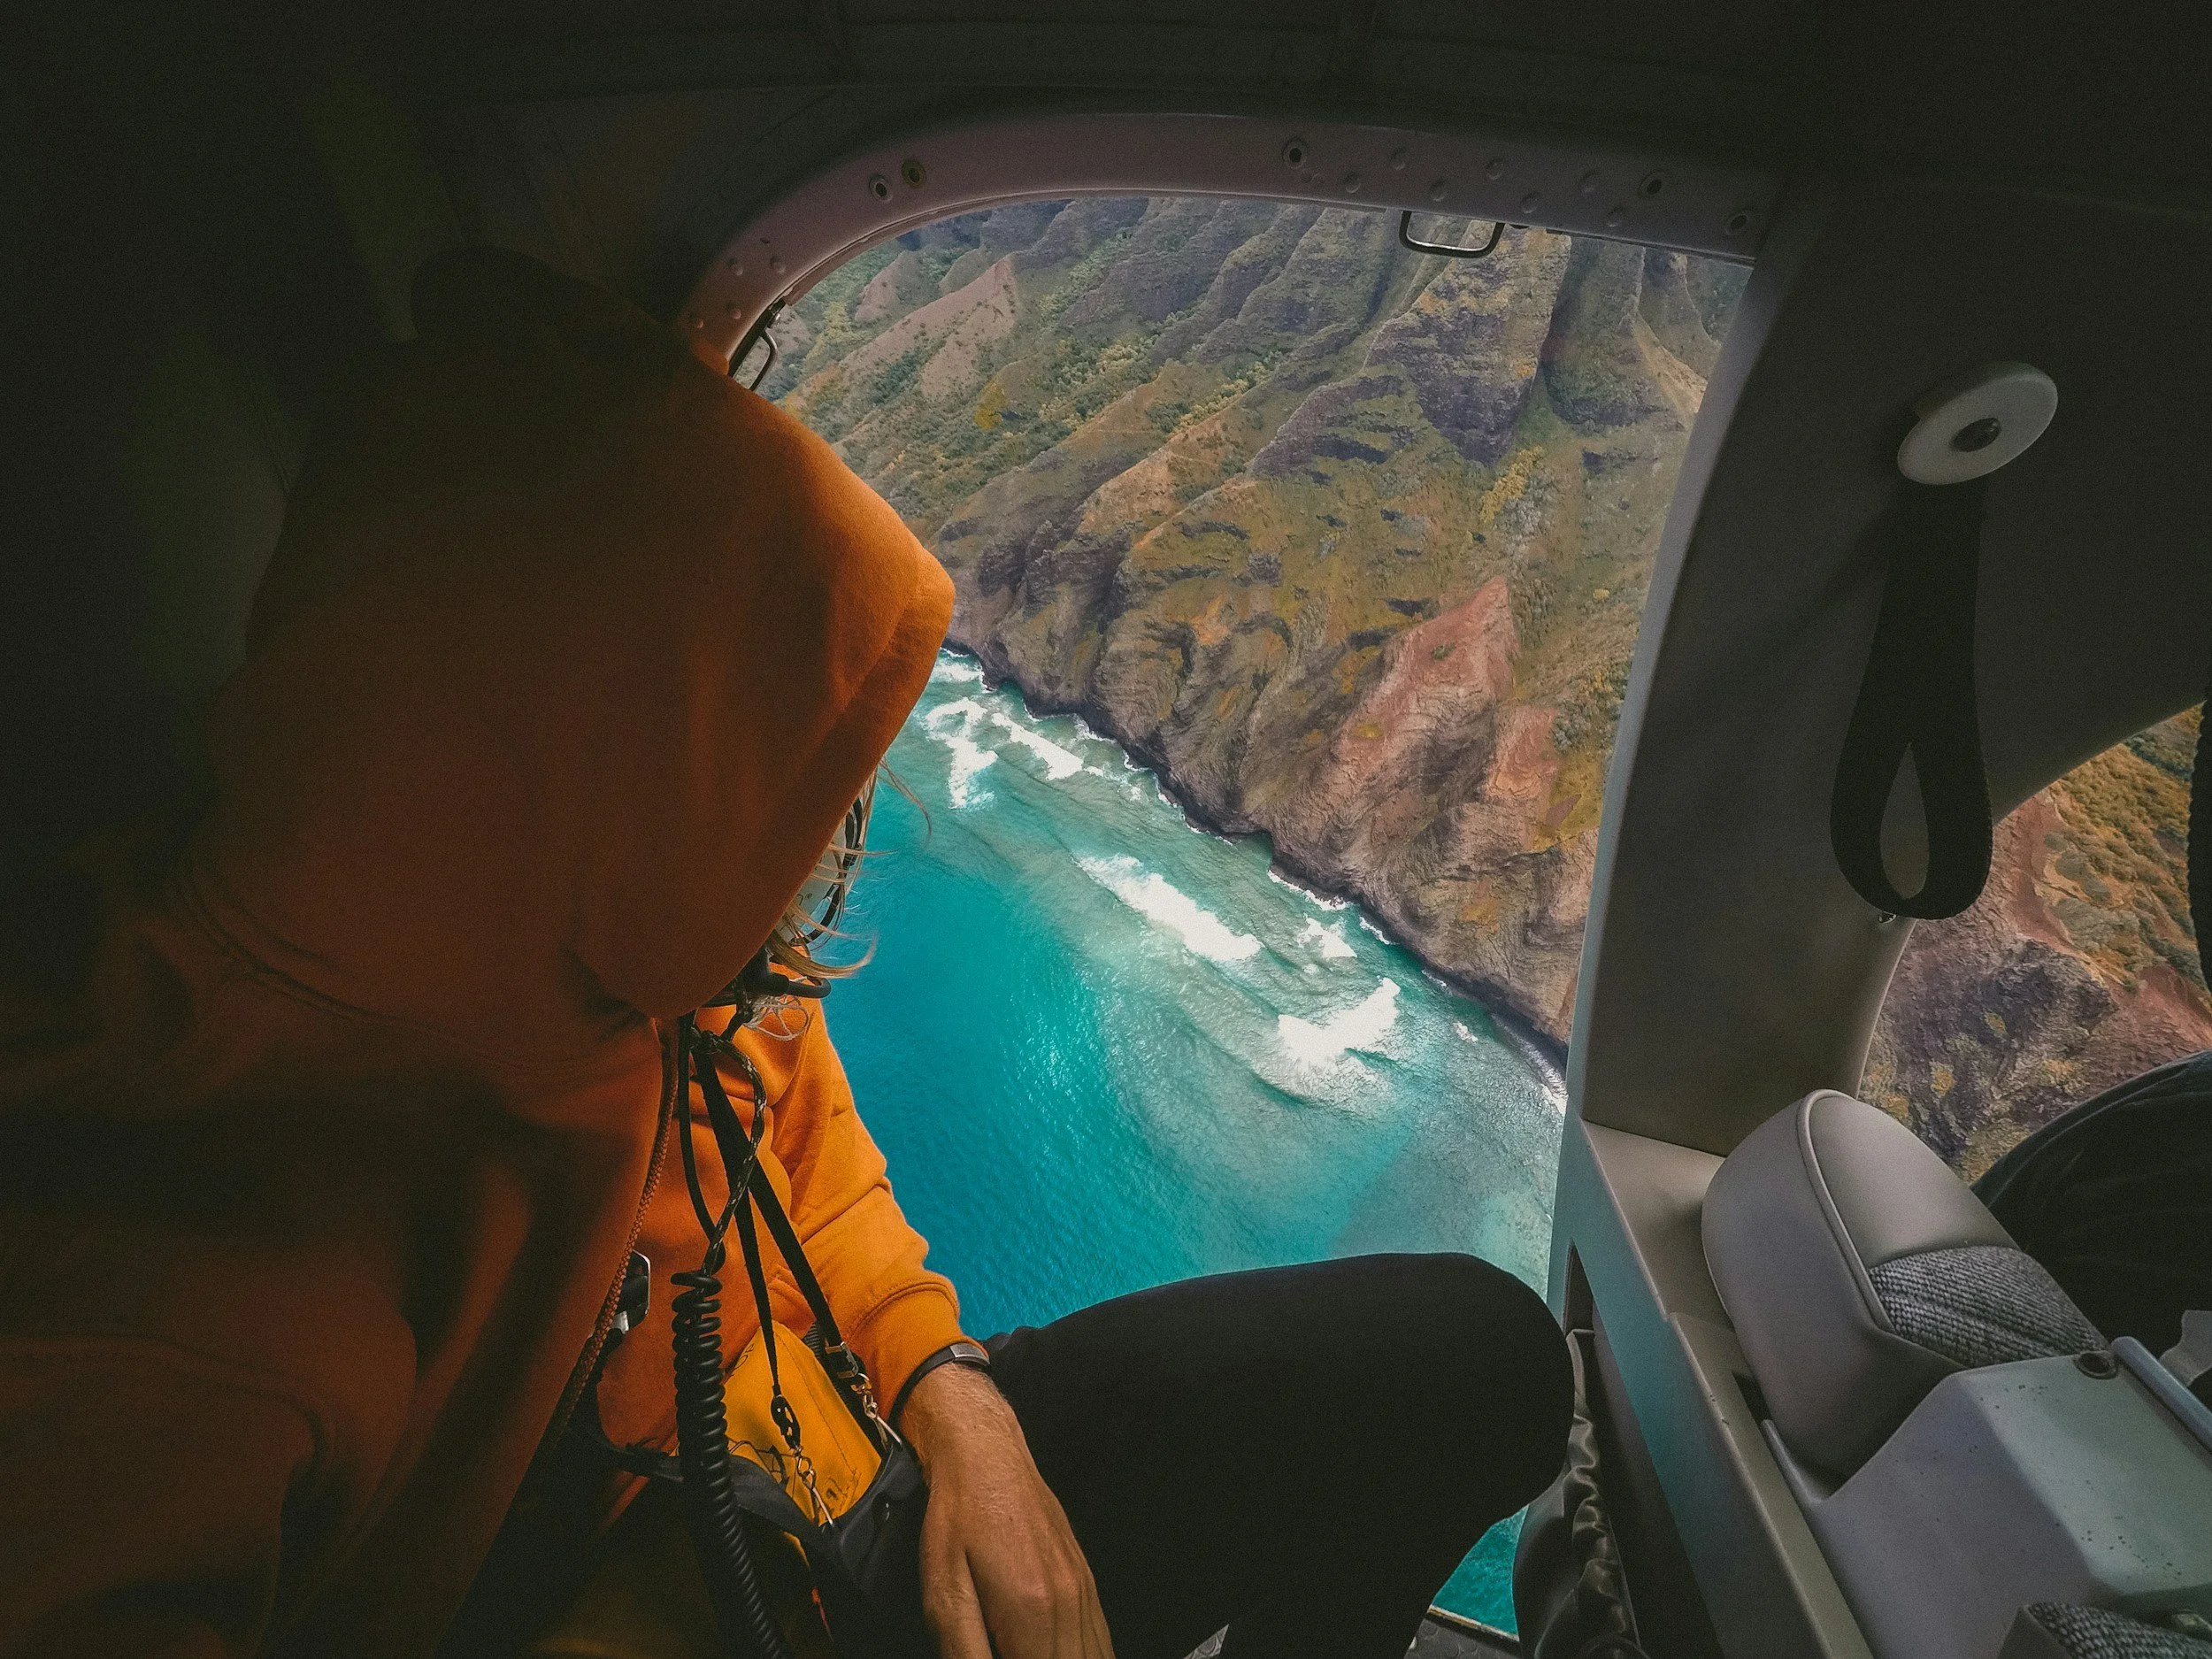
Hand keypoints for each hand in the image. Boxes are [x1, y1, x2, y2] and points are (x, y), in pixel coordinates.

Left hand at [899, 1360, 1114, 1658]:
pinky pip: (1100, 1639)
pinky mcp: (1085, 1582)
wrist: (986, 1458)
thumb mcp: (943, 1592)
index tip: (998, 1655)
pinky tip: (1057, 1653)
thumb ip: (964, 1651)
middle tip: (1008, 1649)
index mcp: (1031, 1611)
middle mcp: (1067, 1603)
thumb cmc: (959, 1518)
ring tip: (1027, 1649)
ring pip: (1095, 1658)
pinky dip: (1084, 1655)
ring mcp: (1083, 1590)